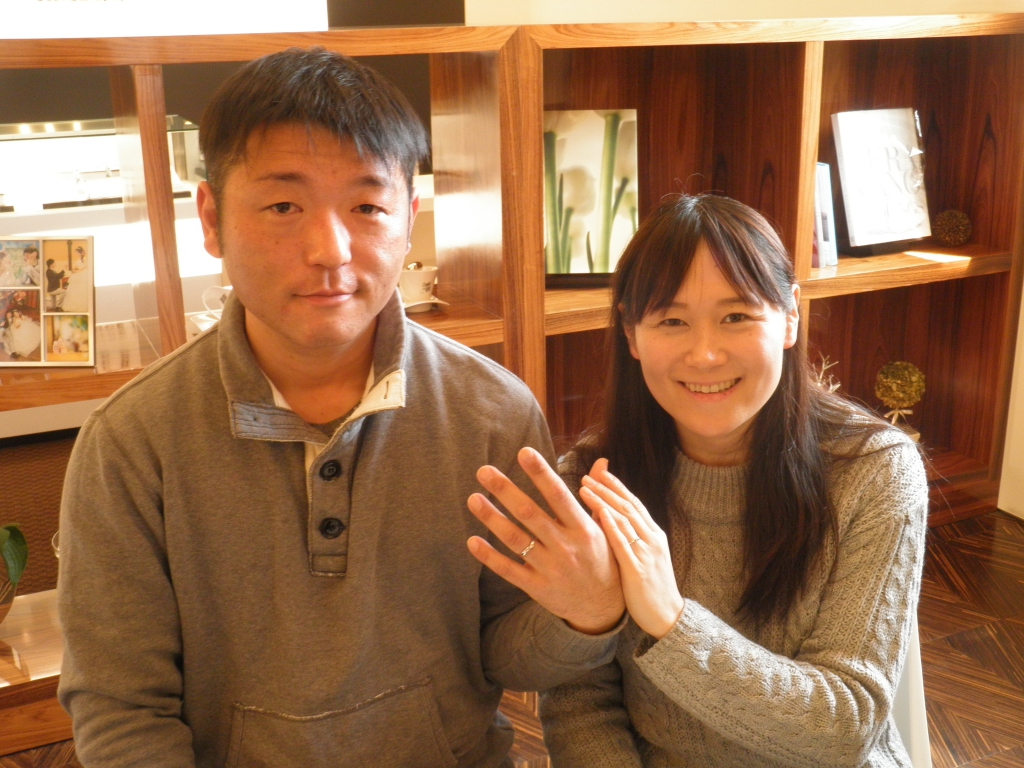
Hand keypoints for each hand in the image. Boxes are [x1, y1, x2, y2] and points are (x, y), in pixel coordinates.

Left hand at [466, 447, 625, 634]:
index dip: (541, 473)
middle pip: (530, 514)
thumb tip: (602, 462)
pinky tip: (472, 541)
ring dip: (492, 518)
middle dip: (506, 491)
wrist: (604, 609)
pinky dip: (489, 557)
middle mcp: (566, 547)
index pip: (559, 495)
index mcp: (583, 529)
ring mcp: (550, 569)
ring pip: (516, 540)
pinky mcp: (537, 588)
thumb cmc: (604, 560)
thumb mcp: (608, 528)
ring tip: (473, 498)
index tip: (523, 452)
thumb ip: (597, 495)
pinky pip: (509, 570)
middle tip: (484, 470)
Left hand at [579, 458, 683, 639]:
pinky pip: (624, 544)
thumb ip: (631, 535)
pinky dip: (612, 526)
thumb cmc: (650, 587)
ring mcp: (647, 553)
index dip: (616, 486)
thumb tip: (614, 517)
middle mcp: (652, 539)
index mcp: (654, 534)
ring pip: (624, 520)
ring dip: (603, 501)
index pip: (634, 503)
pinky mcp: (638, 570)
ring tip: (584, 488)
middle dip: (605, 488)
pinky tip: (599, 514)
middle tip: (585, 476)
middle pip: (627, 506)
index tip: (598, 472)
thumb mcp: (644, 556)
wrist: (667, 616)